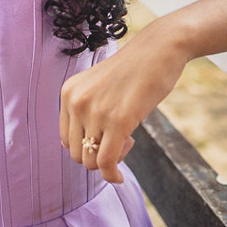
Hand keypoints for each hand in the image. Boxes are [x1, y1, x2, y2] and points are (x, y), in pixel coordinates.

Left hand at [59, 26, 187, 183]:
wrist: (160, 48)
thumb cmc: (135, 69)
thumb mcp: (99, 88)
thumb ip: (87, 112)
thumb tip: (85, 155)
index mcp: (69, 92)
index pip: (66, 139)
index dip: (87, 147)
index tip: (108, 138)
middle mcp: (77, 101)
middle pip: (76, 153)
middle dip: (98, 156)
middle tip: (121, 140)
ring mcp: (96, 111)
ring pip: (90, 161)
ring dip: (109, 162)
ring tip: (127, 142)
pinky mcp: (119, 120)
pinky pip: (106, 162)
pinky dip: (111, 176)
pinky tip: (119, 178)